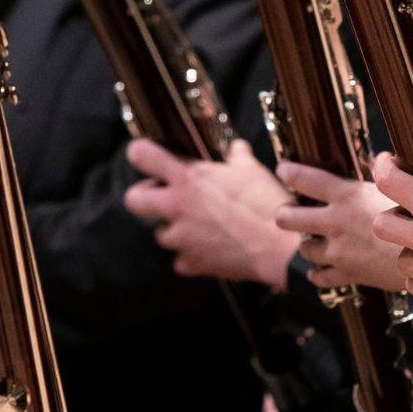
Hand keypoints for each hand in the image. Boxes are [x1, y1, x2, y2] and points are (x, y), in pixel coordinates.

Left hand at [124, 138, 298, 288]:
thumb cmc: (265, 203)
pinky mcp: (191, 263)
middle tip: (165, 195)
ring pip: (160, 233)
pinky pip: (181, 259)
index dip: (140, 153)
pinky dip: (192, 255)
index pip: (142, 156)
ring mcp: (181, 238)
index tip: (144, 155)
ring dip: (174, 228)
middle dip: (144, 196)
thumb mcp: (252, 170)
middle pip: (134, 200)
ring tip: (198, 225)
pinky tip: (210, 248)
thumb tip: (236, 148)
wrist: (278, 246)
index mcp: (188, 178)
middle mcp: (177, 207)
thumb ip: (237, 157)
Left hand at [275, 163, 403, 292]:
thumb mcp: (401, 187)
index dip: (290, 172)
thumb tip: (382, 159)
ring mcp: (339, 252)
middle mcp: (336, 223)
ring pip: (304, 249)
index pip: (307, 179)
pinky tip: (323, 268)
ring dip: (307, 244)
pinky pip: (320, 278)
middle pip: (289, 218)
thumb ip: (384, 175)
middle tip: (289, 211)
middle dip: (286, 214)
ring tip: (314, 239)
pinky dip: (319, 273)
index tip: (283, 168)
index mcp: (347, 196)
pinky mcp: (348, 275)